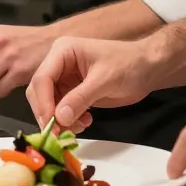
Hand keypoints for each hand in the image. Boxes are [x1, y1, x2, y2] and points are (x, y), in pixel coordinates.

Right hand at [25, 36, 155, 132]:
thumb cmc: (128, 65)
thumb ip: (81, 98)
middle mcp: (59, 64)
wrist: (147, 68)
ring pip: (48, 104)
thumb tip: (59, 118)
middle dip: (48, 114)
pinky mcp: (72, 92)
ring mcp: (64, 78)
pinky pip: (60, 110)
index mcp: (62, 51)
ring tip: (79, 126)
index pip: (42, 78)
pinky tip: (85, 121)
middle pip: (39, 92)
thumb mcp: (105, 79)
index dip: (43, 102)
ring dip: (59, 120)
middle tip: (60, 133)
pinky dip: (68, 120)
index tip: (51, 124)